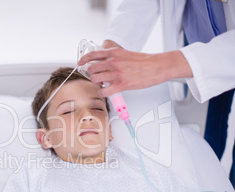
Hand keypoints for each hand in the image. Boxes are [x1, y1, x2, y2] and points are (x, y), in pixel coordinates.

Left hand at [78, 45, 192, 96]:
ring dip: (97, 83)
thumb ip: (114, 56)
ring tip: (102, 84)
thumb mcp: (126, 53)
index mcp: (114, 53)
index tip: (80, 63)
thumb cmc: (144, 61)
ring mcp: (116, 73)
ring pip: (96, 80)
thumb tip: (105, 60)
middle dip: (92, 74)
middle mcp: (113, 62)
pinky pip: (104, 91)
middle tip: (96, 76)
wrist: (157, 66)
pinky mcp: (121, 85)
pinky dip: (103, 92)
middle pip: (92, 69)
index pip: (93, 55)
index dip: (84, 59)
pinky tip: (106, 91)